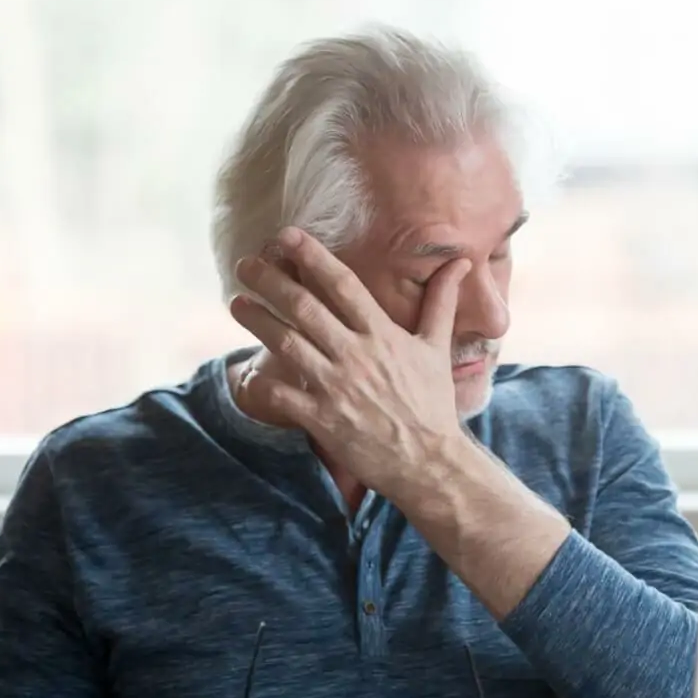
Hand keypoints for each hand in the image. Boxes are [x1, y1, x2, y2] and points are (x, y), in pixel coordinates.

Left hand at [229, 226, 471, 496]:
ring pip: (286, 343)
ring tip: (236, 302)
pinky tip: (247, 369)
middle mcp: (356, 355)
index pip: (342, 284)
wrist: (429, 462)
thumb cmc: (432, 403)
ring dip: (256, 319)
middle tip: (244, 263)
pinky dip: (261, 381)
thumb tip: (461, 263)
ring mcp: (336, 387)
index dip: (311, 256)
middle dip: (269, 280)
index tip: (286, 236)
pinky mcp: (323, 418)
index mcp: (382, 334)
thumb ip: (441, 302)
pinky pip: (281, 394)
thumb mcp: (437, 348)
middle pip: (304, 307)